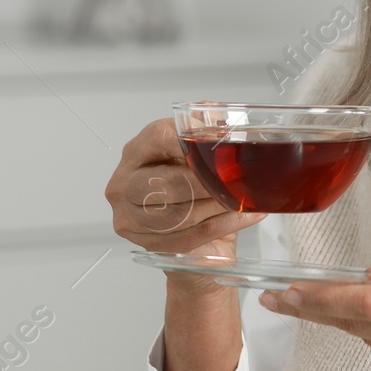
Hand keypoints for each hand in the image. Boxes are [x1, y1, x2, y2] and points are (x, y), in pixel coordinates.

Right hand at [105, 118, 265, 294]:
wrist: (194, 222)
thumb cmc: (194, 181)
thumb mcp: (201, 149)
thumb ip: (209, 132)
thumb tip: (226, 128)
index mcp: (137, 150)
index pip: (162, 138)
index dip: (196, 144)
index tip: (225, 148)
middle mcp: (125, 183)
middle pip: (168, 183)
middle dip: (210, 183)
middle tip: (240, 180)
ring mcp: (131, 217)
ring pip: (179, 213)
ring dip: (219, 206)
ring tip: (246, 198)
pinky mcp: (147, 242)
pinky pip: (189, 236)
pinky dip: (222, 225)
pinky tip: (243, 215)